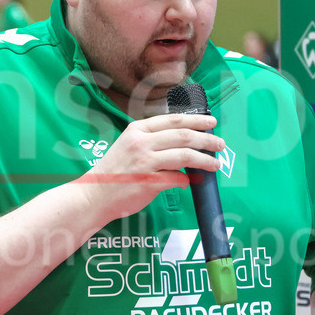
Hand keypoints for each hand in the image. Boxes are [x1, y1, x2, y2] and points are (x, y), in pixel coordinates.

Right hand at [78, 113, 224, 222]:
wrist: (94, 194)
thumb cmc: (114, 171)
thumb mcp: (129, 145)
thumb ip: (152, 141)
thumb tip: (181, 143)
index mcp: (138, 129)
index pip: (174, 120)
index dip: (196, 121)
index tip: (212, 123)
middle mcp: (142, 142)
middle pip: (184, 136)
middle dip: (206, 139)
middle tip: (220, 144)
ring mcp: (145, 162)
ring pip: (184, 156)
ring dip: (204, 160)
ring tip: (215, 164)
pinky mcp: (148, 182)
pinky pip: (176, 178)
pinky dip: (186, 180)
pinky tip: (191, 182)